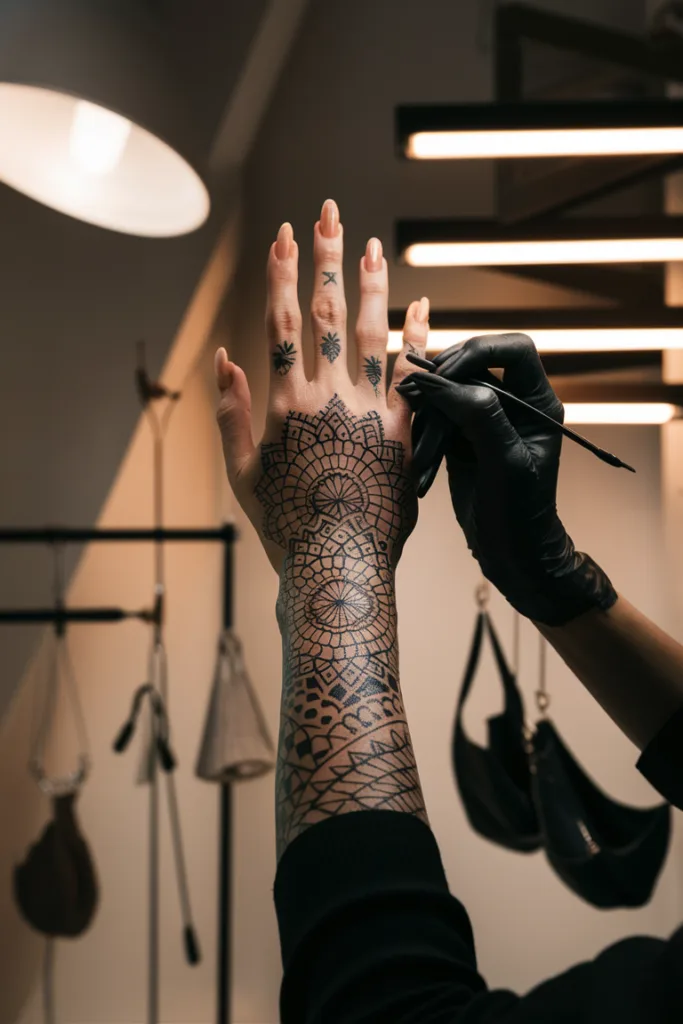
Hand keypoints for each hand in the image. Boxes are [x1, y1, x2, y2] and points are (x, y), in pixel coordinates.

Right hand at [214, 199, 429, 574]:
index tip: (284, 234)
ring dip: (372, 283)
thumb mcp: (242, 472)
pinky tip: (424, 304)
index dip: (281, 274)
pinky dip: (419, 336)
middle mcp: (332, 397)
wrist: (340, 565)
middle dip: (325, 258)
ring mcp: (373, 411)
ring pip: (374, 333)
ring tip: (371, 244)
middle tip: (328, 213)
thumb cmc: (286, 524)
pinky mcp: (406, 431)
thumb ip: (231, 411)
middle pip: (328, 313)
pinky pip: (415, 374)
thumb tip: (225, 356)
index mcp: (288, 404)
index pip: (281, 322)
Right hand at [398, 333, 617, 625]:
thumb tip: (448, 384)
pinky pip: (438, 414)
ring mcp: (486, 418)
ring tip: (413, 429)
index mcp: (537, 402)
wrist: (511, 554)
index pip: (514, 349)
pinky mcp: (463, 435)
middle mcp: (514, 403)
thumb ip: (481, 416)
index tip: (447, 373)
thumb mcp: (505, 463)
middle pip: (474, 362)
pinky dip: (424, 427)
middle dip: (444, 378)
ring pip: (451, 388)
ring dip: (429, 407)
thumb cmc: (520, 513)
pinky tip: (416, 447)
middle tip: (415, 395)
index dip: (479, 350)